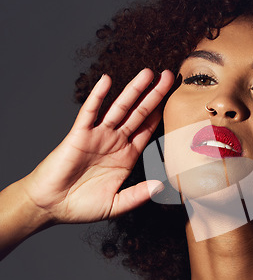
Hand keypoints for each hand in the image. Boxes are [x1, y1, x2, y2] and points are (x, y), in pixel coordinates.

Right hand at [21, 69, 173, 223]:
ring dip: (134, 90)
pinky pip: (90, 112)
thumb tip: (160, 187)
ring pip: (119, 108)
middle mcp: (115, 142)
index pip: (148, 130)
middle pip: (139, 113)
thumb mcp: (117, 204)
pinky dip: (98, 96)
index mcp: (126, 156)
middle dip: (154, 95)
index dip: (161, 114)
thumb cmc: (81, 206)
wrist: (50, 206)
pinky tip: (107, 80)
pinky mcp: (79, 135)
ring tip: (148, 73)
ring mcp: (98, 136)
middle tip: (169, 76)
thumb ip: (138, 195)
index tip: (174, 99)